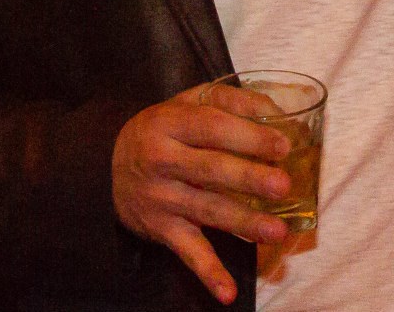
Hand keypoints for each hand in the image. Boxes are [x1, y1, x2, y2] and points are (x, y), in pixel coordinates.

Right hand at [111, 83, 294, 305]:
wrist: (110, 164)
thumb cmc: (165, 128)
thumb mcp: (189, 102)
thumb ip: (231, 102)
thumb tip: (275, 111)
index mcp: (170, 123)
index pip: (212, 127)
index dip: (247, 137)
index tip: (282, 146)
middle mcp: (161, 160)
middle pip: (211, 170)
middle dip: (249, 178)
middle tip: (283, 186)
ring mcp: (160, 198)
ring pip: (206, 210)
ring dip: (243, 223)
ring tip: (277, 232)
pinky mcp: (162, 229)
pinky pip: (187, 252)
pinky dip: (208, 273)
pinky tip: (228, 291)